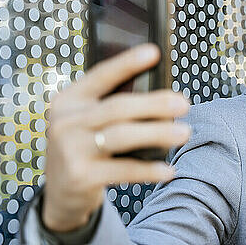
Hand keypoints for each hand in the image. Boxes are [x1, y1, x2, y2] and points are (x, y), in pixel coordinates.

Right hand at [41, 43, 190, 231]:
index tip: (154, 51)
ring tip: (184, 132)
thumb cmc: (86, 147)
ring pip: (122, 135)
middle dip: (155, 104)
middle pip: (118, 107)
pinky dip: (149, 170)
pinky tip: (169, 170)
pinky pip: (124, 170)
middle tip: (184, 104)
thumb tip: (163, 96)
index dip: (127, 63)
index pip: (101, 75)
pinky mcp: (80, 177)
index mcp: (69, 100)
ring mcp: (70, 150)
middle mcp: (65, 122)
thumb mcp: (88, 122)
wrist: (61, 194)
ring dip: (158, 133)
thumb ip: (112, 106)